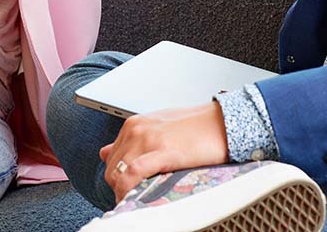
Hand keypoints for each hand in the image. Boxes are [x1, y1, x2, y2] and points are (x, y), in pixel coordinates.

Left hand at [99, 102, 229, 201]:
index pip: (111, 158)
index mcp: (134, 125)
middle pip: (113, 168)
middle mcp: (136, 130)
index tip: (124, 190)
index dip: (116, 178)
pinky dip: (128, 189)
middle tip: (133, 199)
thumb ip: (132, 140)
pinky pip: (134, 173)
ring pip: (119, 173)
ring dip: (123, 192)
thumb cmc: (193, 127)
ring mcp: (147, 140)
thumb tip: (105, 152)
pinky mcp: (162, 151)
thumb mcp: (157, 127)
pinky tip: (133, 199)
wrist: (220, 122)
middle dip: (119, 187)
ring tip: (135, 203)